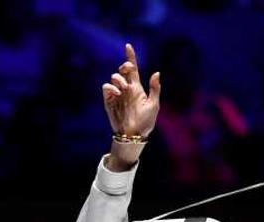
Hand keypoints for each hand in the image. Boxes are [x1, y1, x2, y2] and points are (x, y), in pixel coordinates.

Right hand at [100, 43, 159, 170]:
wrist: (134, 135)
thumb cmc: (146, 122)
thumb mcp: (154, 105)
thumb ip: (155, 89)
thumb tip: (157, 72)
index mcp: (137, 88)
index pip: (133, 70)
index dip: (131, 57)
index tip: (128, 46)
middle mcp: (126, 89)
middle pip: (122, 70)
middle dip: (125, 65)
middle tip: (127, 68)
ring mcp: (117, 94)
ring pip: (114, 77)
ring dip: (119, 79)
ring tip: (124, 88)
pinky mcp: (109, 100)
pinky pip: (106, 87)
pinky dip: (111, 87)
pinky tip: (117, 92)